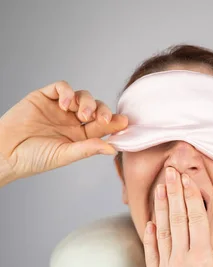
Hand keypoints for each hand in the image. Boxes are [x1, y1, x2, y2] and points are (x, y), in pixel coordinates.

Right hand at [0, 80, 127, 184]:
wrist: (5, 152)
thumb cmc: (34, 158)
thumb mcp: (65, 155)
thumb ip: (88, 148)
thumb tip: (113, 148)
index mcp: (81, 136)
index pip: (103, 126)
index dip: (115, 123)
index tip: (125, 122)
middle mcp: (72, 120)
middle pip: (96, 108)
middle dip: (103, 111)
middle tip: (102, 120)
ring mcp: (59, 108)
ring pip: (83, 96)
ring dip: (87, 102)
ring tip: (80, 114)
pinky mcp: (44, 97)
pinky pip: (61, 87)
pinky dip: (67, 92)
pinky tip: (65, 104)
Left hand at [142, 166, 212, 266]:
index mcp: (203, 260)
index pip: (197, 219)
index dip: (191, 196)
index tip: (187, 177)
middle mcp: (181, 262)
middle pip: (178, 220)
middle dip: (174, 193)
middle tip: (170, 171)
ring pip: (162, 233)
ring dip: (160, 208)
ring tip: (158, 187)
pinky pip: (151, 255)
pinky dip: (149, 236)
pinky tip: (149, 222)